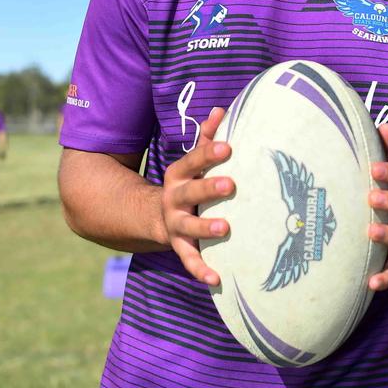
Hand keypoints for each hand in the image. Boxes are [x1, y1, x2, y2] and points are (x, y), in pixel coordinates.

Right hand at [162, 107, 231, 285]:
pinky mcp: (180, 246)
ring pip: (189, 227)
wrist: (156, 215)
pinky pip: (189, 259)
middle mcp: (174, 198)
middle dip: (209, 188)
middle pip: (190, 192)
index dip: (209, 153)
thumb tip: (221, 109)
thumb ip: (207, 137)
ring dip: (206, 228)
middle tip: (231, 184)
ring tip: (225, 228)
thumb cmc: (189, 181)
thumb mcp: (193, 160)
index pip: (194, 160)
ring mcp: (175, 224)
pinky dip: (201, 270)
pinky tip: (216, 279)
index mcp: (179, 174)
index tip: (228, 147)